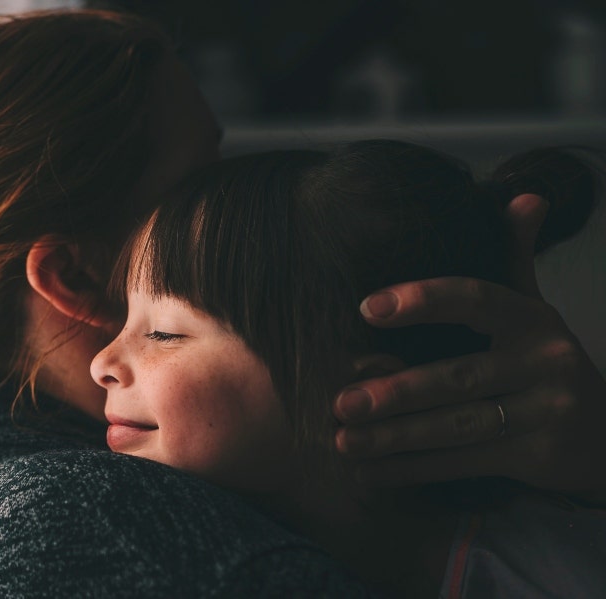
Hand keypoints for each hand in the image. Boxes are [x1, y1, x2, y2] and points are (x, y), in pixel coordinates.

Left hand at [334, 194, 605, 501]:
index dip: (423, 301)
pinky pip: (463, 463)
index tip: (367, 307)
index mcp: (531, 318)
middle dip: (395, 391)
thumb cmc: (542, 363)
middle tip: (341, 401)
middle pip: (456, 378)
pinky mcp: (538, 457)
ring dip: (394, 438)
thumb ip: (514, 257)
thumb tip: (524, 197)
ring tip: (343, 441)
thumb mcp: (533, 309)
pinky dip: (412, 470)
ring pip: (455, 426)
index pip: (475, 300)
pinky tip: (369, 473)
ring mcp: (546, 412)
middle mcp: (543, 361)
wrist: (605, 434)